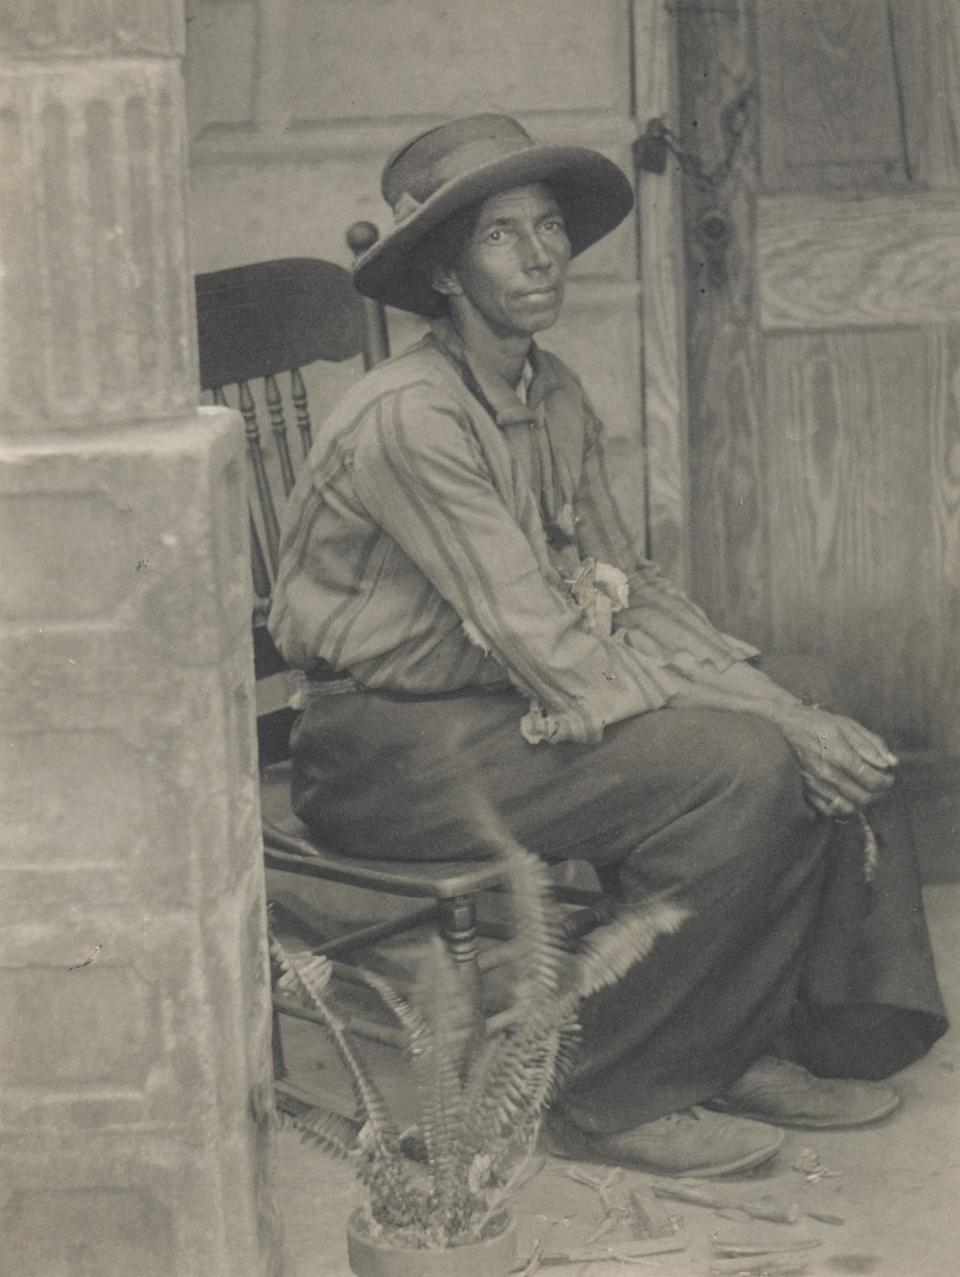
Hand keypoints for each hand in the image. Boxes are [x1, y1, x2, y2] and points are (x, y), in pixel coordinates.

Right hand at [770, 704, 896, 817]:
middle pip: (862, 796)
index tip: (889, 776)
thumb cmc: (821, 722)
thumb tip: (891, 763)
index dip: (885, 781)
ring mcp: (815, 784)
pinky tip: (848, 798)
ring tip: (866, 791)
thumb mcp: (849, 726)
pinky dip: (842, 808)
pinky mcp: (806, 789)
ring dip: (862, 802)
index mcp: (838, 754)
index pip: (870, 778)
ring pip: (847, 806)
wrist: (789, 724)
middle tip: (880, 784)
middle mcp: (826, 773)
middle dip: (878, 793)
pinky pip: (828, 809)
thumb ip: (872, 744)